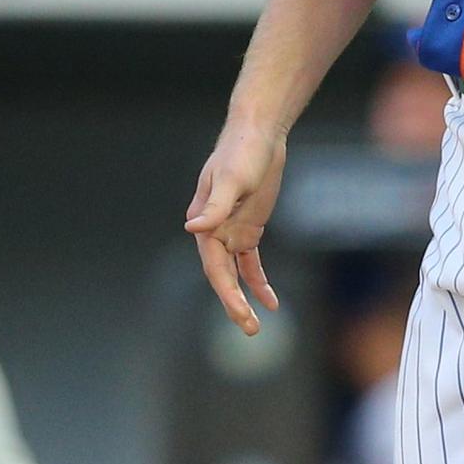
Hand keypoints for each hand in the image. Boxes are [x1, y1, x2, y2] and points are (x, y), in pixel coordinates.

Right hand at [185, 118, 287, 333]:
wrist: (258, 134)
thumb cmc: (242, 152)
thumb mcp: (231, 178)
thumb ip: (215, 205)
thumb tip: (192, 228)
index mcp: (205, 223)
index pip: (214, 267)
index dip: (227, 292)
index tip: (242, 312)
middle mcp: (214, 231)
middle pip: (222, 277)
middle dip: (234, 305)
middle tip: (250, 330)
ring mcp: (231, 231)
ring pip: (235, 274)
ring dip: (244, 298)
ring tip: (255, 326)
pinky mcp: (249, 228)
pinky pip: (251, 263)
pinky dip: (258, 282)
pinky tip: (271, 302)